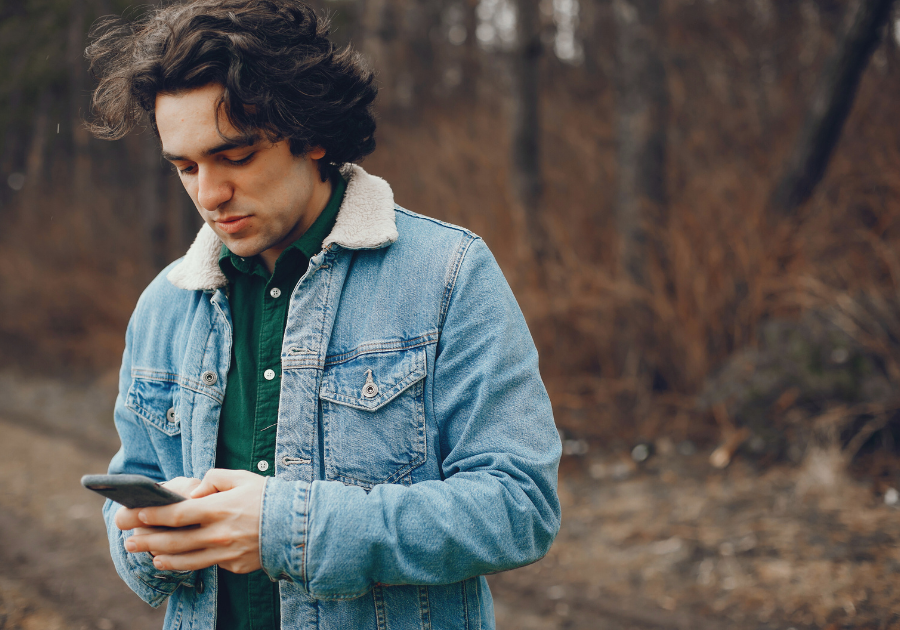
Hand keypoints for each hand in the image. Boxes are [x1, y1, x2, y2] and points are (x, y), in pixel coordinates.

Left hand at [122, 469, 266, 573]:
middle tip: (129, 541)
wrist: (297, 526)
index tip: (135, 514)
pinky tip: (175, 560)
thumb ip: (214, 479)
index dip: (153, 515)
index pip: (176, 514)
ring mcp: (225, 553)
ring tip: (148, 554)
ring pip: (184, 561)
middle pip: (173, 541)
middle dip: (146, 540)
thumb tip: (196, 492)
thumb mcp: (242, 477)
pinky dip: (187, 563)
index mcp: (219, 509)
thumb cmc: (268, 497)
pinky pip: (206, 564)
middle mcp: (218, 534)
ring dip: (161, 557)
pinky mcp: (233, 566)